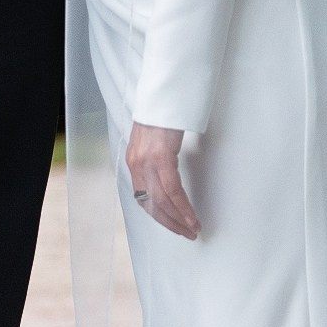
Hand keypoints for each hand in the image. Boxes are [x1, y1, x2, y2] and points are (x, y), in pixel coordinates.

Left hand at [126, 122, 198, 239]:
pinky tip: (191, 216)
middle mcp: (136, 164)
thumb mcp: (154, 139)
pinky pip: (171, 189)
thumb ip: (155, 158)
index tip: (173, 225)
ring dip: (179, 219)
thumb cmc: (163, 114)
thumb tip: (166, 174)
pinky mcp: (160, 157)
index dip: (159, 215)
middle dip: (170, 223)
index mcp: (134, 161)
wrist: (164, 93)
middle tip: (187, 233)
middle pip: (151, 204)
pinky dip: (182, 206)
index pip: (143, 198)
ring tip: (193, 229)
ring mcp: (146, 161)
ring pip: (161, 201)